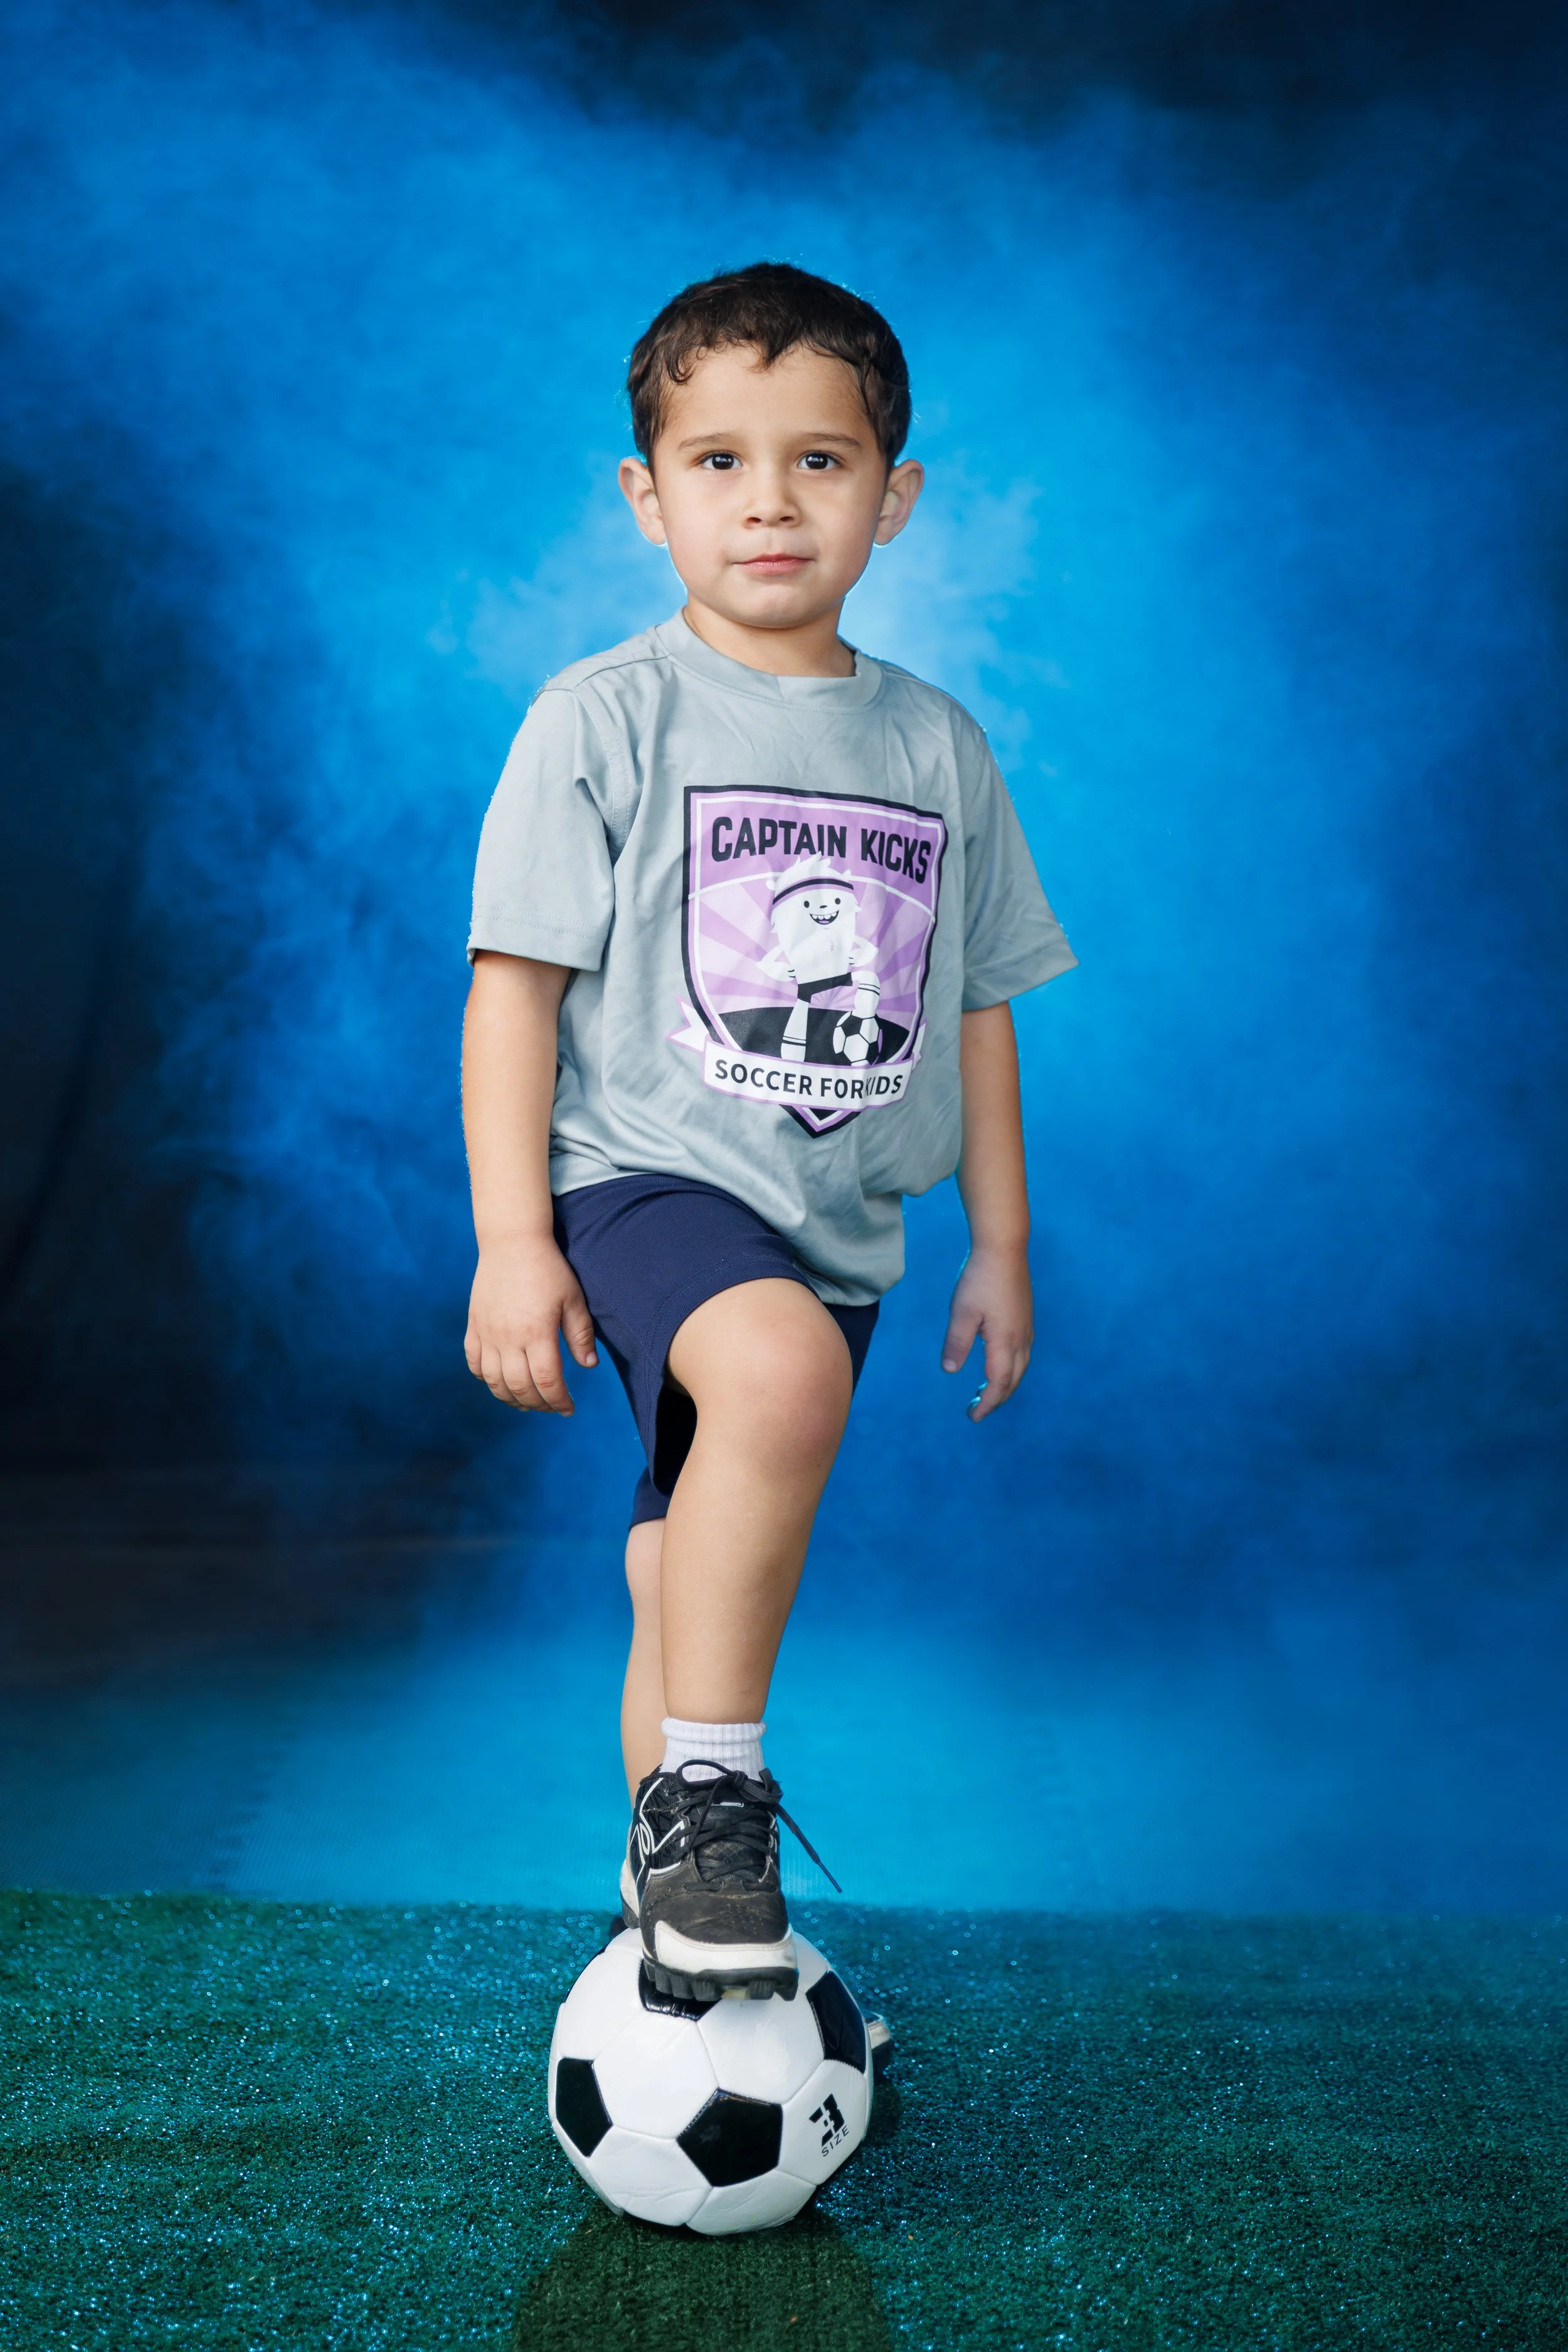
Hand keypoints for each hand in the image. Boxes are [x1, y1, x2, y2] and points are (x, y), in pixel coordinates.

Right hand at [465, 1235, 597, 1413]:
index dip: (559, 1401)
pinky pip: (473, 1363)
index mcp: (536, 1332)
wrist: (512, 1242)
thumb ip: (580, 1334)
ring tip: (527, 1403)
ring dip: (511, 1398)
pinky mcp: (474, 1325)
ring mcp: (487, 1333)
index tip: (568, 1408)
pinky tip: (500, 1382)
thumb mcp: (573, 1299)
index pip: (547, 1382)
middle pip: (520, 1387)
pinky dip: (485, 1379)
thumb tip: (589, 1366)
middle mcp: (508, 1338)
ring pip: (493, 1381)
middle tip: (551, 1406)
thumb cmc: (548, 1268)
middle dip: (538, 1404)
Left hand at [940, 1244, 1031, 1422]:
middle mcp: (1021, 1339)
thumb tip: (949, 1370)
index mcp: (1005, 1342)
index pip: (999, 1384)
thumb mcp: (961, 1313)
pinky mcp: (1025, 1318)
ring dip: (1003, 1384)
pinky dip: (1010, 1368)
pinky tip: (997, 1362)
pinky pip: (1021, 1354)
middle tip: (976, 1409)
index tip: (973, 1417)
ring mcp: (1026, 1329)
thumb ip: (957, 1343)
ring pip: (1019, 1368)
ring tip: (983, 1391)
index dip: (987, 1404)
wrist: (1004, 1248)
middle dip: (996, 1399)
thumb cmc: (980, 1279)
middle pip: (1013, 1380)